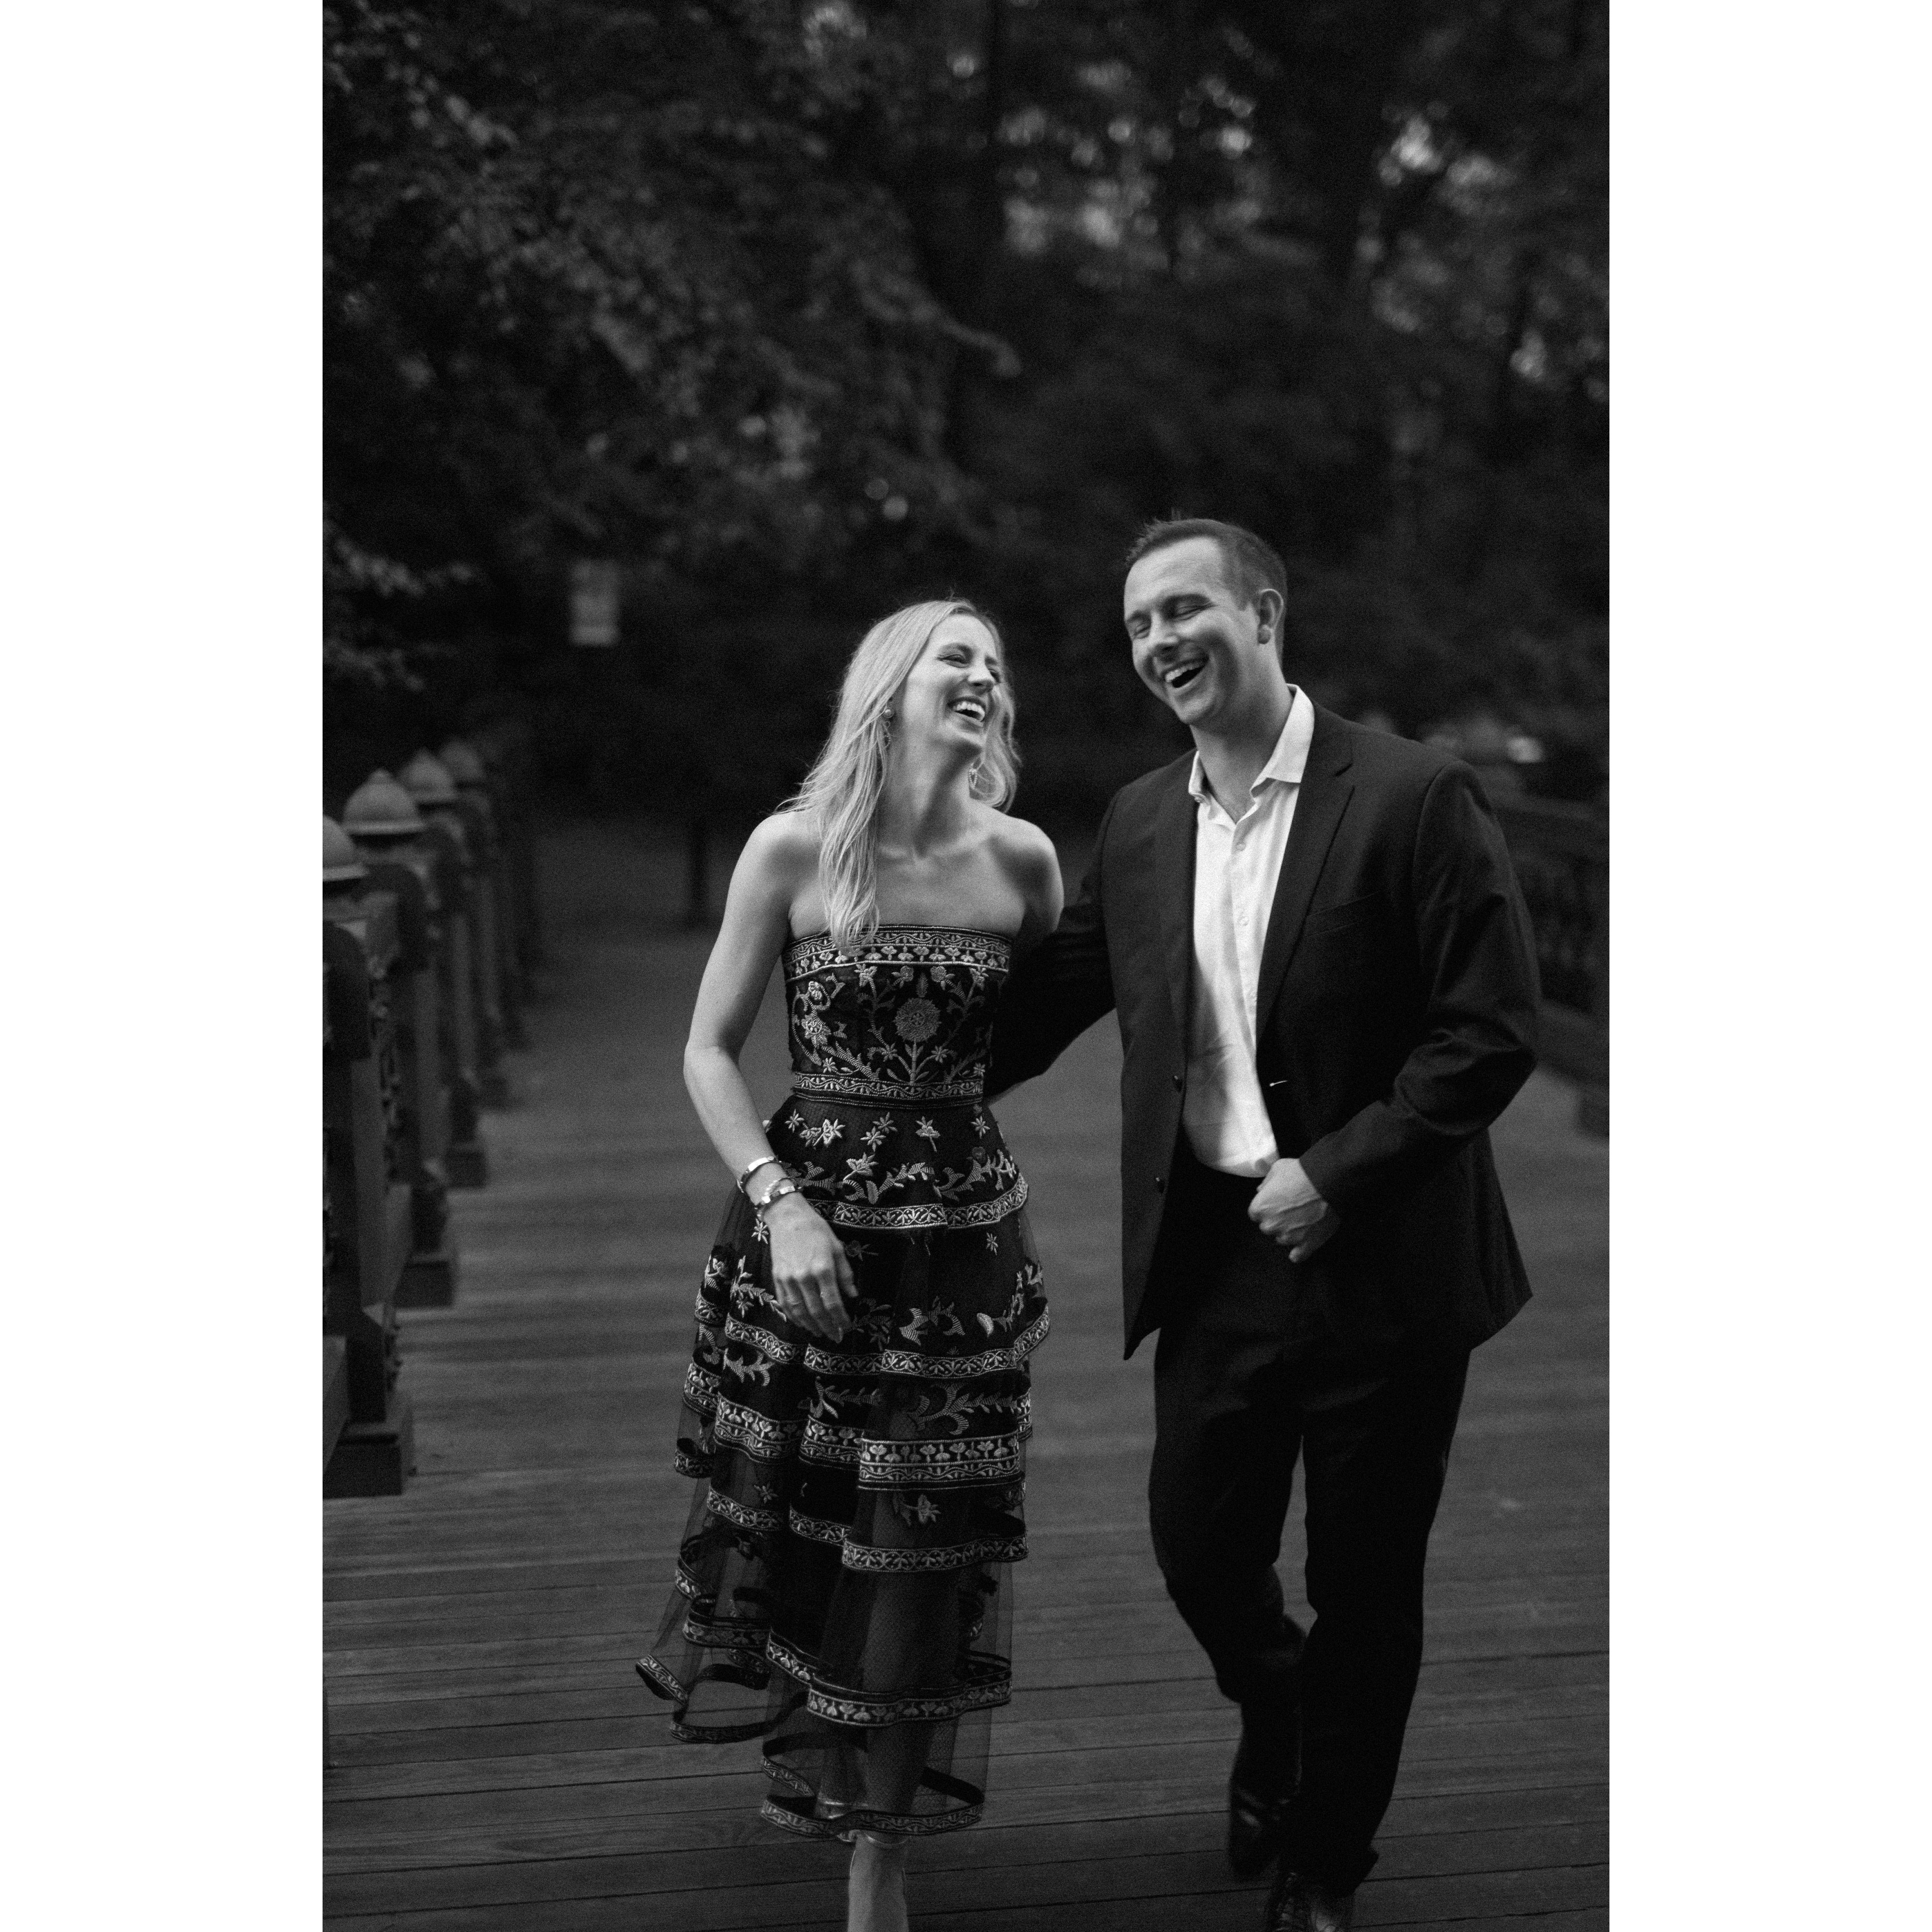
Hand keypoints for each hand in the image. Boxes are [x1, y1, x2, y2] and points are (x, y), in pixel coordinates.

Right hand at [764, 1193, 855, 1341]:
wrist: (788, 1218)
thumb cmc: (817, 1230)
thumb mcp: (837, 1248)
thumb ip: (845, 1274)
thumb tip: (853, 1296)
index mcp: (823, 1269)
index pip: (833, 1302)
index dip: (840, 1319)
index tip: (847, 1327)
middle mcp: (804, 1277)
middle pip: (816, 1311)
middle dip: (827, 1327)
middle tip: (835, 1337)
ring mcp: (788, 1279)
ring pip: (799, 1310)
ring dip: (810, 1325)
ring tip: (819, 1332)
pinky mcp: (777, 1278)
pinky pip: (784, 1303)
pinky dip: (793, 1316)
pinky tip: (801, 1322)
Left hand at [1248, 1157, 1341, 1263]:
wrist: (1327, 1181)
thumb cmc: (1301, 1173)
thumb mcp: (1277, 1169)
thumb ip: (1266, 1183)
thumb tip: (1261, 1190)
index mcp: (1259, 1208)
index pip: (1256, 1213)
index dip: (1267, 1207)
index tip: (1276, 1202)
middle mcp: (1271, 1225)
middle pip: (1268, 1227)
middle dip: (1277, 1219)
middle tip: (1291, 1208)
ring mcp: (1289, 1237)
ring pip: (1283, 1239)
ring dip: (1289, 1231)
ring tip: (1303, 1218)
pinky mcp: (1307, 1244)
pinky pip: (1298, 1256)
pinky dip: (1299, 1252)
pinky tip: (1301, 1246)